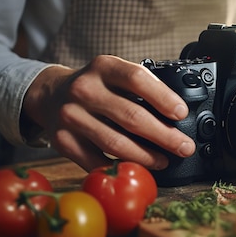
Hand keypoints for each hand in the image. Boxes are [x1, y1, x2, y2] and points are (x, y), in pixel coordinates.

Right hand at [22, 55, 195, 171]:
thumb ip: (141, 88)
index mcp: (103, 67)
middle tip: (184, 147)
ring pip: (115, 143)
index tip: (181, 113)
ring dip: (146, 157)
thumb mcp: (115, 75)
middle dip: (164, 136)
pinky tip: (136, 169)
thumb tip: (177, 118)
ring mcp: (71, 115)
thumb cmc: (96, 88)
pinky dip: (119, 168)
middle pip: (131, 116)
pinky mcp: (63, 141)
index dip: (163, 97)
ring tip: (164, 161)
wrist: (51, 94)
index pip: (137, 79)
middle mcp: (84, 89)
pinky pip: (96, 161)